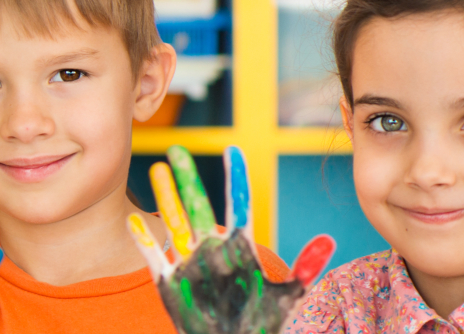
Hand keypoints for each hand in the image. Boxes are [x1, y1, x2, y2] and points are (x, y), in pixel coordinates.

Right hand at [130, 146, 335, 333]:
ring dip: (166, 197)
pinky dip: (144, 239)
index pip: (238, 203)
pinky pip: (154, 255)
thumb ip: (306, 266)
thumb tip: (329, 240)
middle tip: (179, 148)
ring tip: (158, 170)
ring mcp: (189, 262)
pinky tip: (134, 219)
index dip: (236, 177)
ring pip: (174, 221)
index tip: (233, 149)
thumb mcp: (288, 294)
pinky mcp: (169, 281)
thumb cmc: (261, 322)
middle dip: (188, 178)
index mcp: (240, 246)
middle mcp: (212, 248)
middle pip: (198, 204)